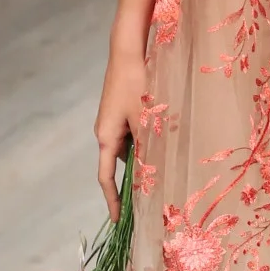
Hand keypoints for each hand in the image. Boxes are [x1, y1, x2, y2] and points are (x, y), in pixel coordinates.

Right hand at [95, 39, 147, 221]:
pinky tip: (164, 146)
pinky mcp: (123, 111)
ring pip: (130, 150)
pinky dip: (146, 145)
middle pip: (119, 166)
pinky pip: (134, 136)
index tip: (118, 221)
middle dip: (133, 184)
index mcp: (106, 137)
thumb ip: (149, 147)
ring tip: (163, 176)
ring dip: (144, 161)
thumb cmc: (136, 83)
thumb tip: (153, 174)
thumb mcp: (145, 119)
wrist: (129, 49)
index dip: (113, 200)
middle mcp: (106, 131)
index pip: (107, 177)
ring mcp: (114, 120)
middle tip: (150, 203)